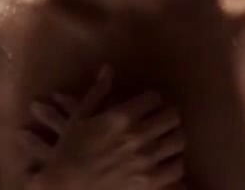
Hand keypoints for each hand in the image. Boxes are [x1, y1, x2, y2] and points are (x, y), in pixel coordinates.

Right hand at [21, 65, 186, 189]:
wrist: (65, 188)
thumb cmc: (69, 151)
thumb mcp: (80, 117)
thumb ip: (98, 92)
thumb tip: (108, 67)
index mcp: (121, 117)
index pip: (154, 98)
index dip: (151, 100)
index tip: (146, 105)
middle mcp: (138, 136)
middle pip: (172, 116)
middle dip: (166, 115)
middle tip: (159, 120)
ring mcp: (146, 160)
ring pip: (178, 139)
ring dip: (172, 137)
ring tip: (164, 139)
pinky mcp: (150, 182)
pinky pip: (178, 166)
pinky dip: (173, 162)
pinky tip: (164, 161)